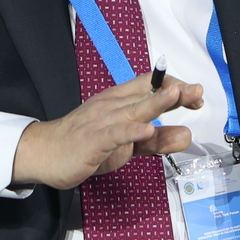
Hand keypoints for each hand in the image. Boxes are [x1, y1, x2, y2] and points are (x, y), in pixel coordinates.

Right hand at [11, 73, 202, 189]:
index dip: (175, 88)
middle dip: (173, 92)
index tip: (195, 97)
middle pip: (145, 94)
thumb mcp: (128, 144)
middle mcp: (111, 106)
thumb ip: (157, 140)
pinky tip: (144, 130)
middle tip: (196, 92)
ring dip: (155, 103)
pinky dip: (130, 132)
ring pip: (132, 110)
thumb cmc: (84, 145)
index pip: (150, 86)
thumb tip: (185, 134)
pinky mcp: (92, 141)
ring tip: (176, 96)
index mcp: (118, 102)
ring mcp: (101, 122)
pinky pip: (113, 134)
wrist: (44, 153)